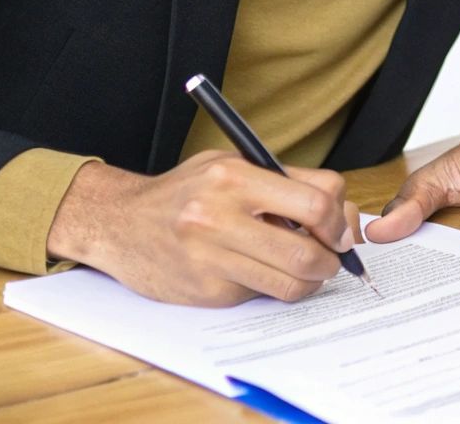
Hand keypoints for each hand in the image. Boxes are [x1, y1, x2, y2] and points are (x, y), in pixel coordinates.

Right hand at [46, 150, 363, 306]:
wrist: (118, 223)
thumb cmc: (185, 191)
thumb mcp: (231, 165)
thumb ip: (285, 183)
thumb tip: (341, 213)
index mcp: (233, 177)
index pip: (317, 200)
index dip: (339, 218)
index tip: (339, 228)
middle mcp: (220, 217)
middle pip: (309, 251)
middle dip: (333, 259)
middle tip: (333, 257)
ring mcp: (211, 258)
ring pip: (290, 282)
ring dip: (311, 280)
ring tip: (307, 268)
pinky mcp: (206, 291)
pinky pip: (261, 294)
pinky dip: (273, 286)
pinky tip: (262, 271)